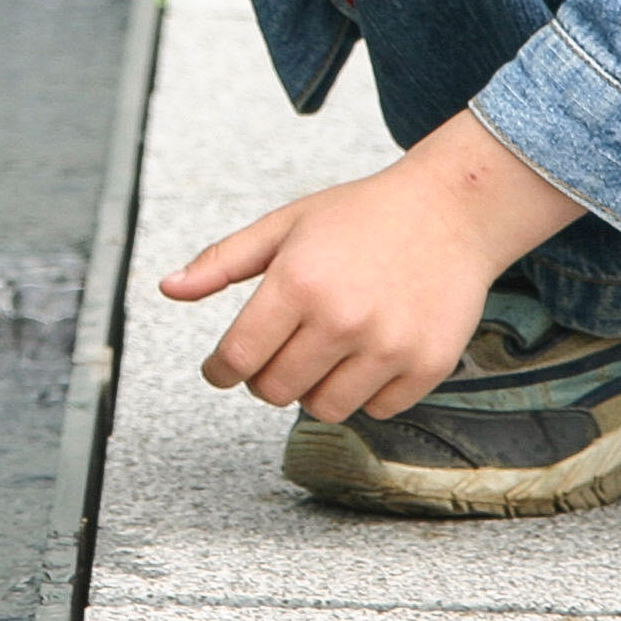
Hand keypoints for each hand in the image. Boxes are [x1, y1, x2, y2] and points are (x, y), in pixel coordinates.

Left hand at [157, 108, 582, 422]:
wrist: (451, 211)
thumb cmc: (361, 216)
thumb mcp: (285, 225)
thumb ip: (222, 262)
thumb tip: (168, 288)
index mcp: (298, 282)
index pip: (238, 358)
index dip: (220, 371)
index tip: (220, 370)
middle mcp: (342, 319)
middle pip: (275, 391)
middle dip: (265, 378)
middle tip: (278, 352)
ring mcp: (388, 346)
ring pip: (324, 408)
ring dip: (313, 388)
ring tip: (325, 351)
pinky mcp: (426, 365)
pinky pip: (377, 409)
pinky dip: (365, 392)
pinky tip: (368, 354)